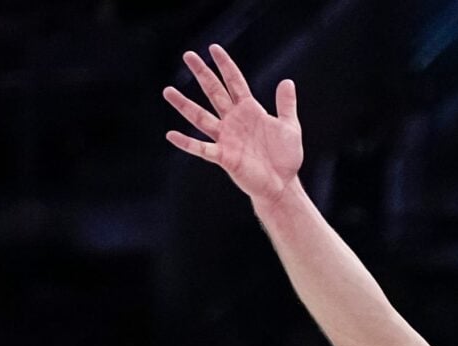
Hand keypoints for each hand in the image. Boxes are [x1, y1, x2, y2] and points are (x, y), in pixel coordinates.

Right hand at [165, 45, 303, 207]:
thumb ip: (286, 105)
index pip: (234, 82)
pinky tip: (171, 135)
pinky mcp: (224, 157)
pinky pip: (202, 148)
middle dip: (202, 74)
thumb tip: (287, 81)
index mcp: (249, 110)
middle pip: (214, 92)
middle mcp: (233, 121)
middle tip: (188, 55)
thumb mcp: (289, 127)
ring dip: (184, 105)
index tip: (213, 48)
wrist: (283, 185)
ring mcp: (226, 138)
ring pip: (201, 117)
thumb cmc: (285, 158)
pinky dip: (187, 143)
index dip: (225, 65)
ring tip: (168, 91)